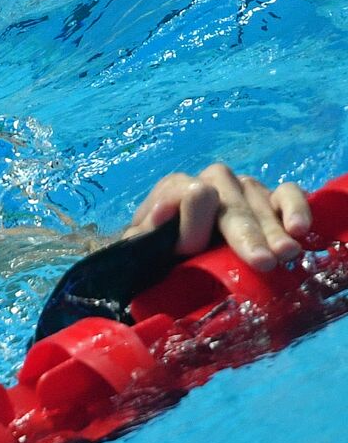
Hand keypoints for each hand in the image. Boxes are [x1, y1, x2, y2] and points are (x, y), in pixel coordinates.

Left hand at [122, 163, 311, 271]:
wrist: (168, 260)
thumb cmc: (152, 254)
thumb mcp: (142, 247)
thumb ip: (148, 232)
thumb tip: (165, 211)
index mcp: (174, 188)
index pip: (189, 193)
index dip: (192, 220)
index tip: (191, 247)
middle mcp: (210, 181)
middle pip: (229, 198)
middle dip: (245, 232)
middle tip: (261, 261)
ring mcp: (241, 188)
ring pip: (257, 198)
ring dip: (272, 229)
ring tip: (284, 254)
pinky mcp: (267, 198)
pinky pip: (286, 193)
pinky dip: (295, 207)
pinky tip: (300, 229)